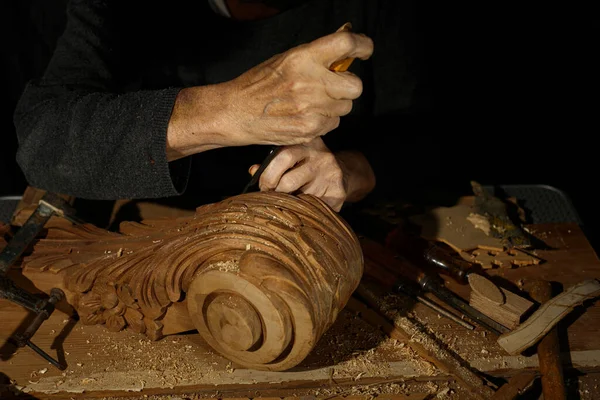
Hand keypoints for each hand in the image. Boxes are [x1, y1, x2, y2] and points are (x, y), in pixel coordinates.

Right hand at [219, 30, 373, 146]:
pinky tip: (304, 116)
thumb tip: (346, 41)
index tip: (364, 49)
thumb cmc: (259, 83)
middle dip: (349, 86)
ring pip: (345, 108)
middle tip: (334, 85)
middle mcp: (310, 83)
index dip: (362, 46)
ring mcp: (311, 109)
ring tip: (311, 103)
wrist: (236, 112)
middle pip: (355, 86)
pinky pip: (333, 124)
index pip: (346, 44)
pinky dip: (323, 121)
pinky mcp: (310, 130)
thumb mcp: (286, 59)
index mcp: (303, 58)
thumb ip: (317, 53)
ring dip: (334, 105)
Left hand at [248, 138, 375, 210]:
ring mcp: (331, 174)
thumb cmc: (309, 164)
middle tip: (270, 196)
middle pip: (289, 180)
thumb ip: (273, 162)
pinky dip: (305, 209)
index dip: (267, 175)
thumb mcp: (293, 156)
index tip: (262, 186)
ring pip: (301, 196)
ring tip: (288, 200)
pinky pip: (314, 206)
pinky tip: (304, 206)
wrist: (344, 172)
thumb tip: (253, 170)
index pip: (282, 156)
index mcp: (307, 142)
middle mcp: (321, 156)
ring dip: (290, 202)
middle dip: (275, 192)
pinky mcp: (338, 191)